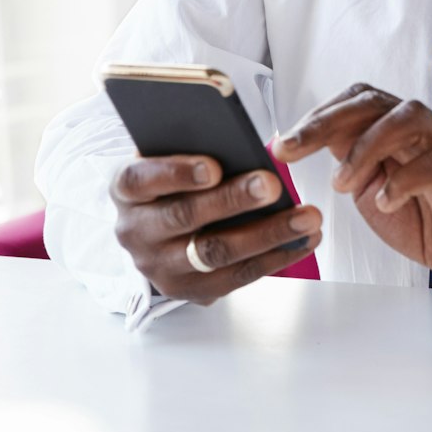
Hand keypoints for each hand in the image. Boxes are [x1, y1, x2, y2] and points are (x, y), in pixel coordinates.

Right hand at [109, 156, 320, 304]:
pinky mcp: (188, 290)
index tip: (213, 167)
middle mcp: (135, 231)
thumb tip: (242, 141)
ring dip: (267, 234)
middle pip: (184, 217)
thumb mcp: (170, 158)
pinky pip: (235, 276)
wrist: (156, 230)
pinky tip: (304, 240)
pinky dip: (275, 257)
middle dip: (233, 200)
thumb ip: (196, 149)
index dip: (175, 173)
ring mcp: (159, 266)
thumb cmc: (173, 183)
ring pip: (215, 253)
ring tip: (306, 217)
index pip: (141, 179)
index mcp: (126, 190)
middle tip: (272, 185)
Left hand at [273, 84, 431, 306]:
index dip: (319, 114)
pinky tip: (383, 202)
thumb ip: (348, 161)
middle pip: (377, 101)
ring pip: (409, 118)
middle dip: (327, 122)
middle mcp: (428, 129)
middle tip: (291, 151)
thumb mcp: (371, 187)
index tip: (283, 143)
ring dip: (365, 147)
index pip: (360, 99)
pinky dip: (401, 182)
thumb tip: (300, 143)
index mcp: (404, 128)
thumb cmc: (425, 219)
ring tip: (343, 183)